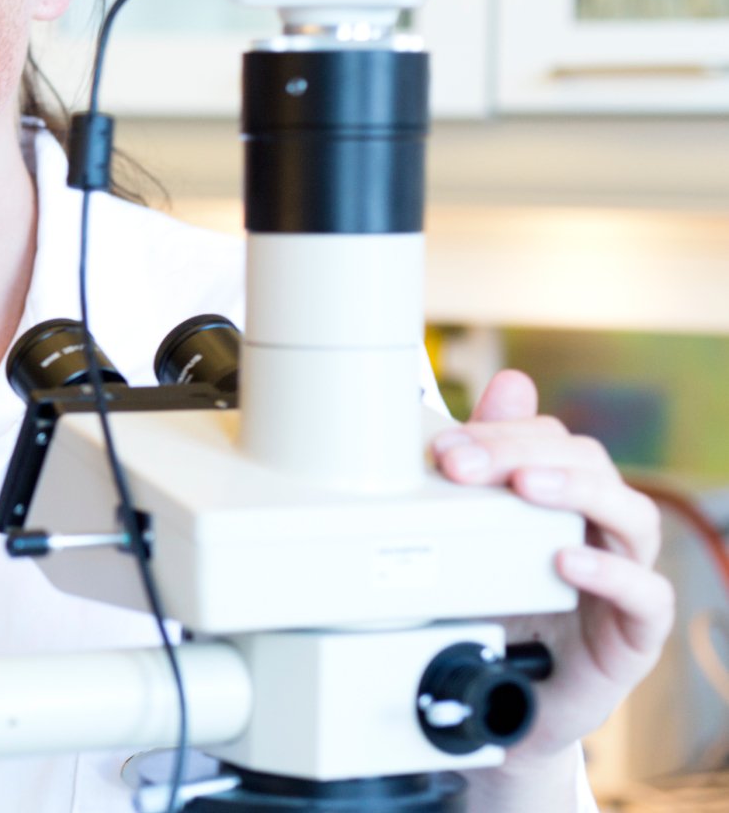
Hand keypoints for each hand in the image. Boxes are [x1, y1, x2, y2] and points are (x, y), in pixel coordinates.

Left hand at [431, 369, 673, 765]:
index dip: (502, 433)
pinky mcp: (635, 634)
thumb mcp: (479, 539)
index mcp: (564, 501)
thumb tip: (509, 382)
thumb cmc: (500, 615)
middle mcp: (600, 531)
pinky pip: (646, 596)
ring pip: (631, 517)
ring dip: (578, 493)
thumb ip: (491, 465)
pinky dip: (610, 575)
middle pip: (591, 466)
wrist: (510, 709)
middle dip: (524, 455)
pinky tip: (567, 561)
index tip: (444, 446)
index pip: (552, 442)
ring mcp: (624, 580)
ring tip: (528, 486)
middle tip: (463, 464)